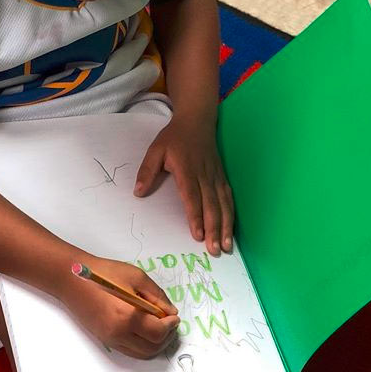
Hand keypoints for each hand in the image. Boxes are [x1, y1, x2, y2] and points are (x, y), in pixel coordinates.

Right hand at [58, 256, 179, 358]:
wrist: (73, 279)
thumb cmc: (104, 273)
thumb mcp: (137, 277)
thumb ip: (157, 296)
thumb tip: (170, 311)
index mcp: (128, 316)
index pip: (158, 332)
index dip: (171, 325)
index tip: (174, 317)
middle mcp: (119, 333)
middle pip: (152, 347)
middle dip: (166, 337)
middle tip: (170, 323)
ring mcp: (110, 339)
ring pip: (142, 354)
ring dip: (155, 344)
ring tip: (159, 328)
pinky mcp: (104, 339)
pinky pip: (130, 351)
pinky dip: (142, 345)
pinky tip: (144, 330)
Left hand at [134, 115, 233, 255]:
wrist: (197, 121)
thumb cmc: (174, 137)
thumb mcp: (155, 150)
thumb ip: (147, 171)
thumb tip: (139, 192)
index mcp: (187, 169)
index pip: (192, 197)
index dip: (196, 216)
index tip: (198, 235)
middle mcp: (205, 175)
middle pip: (211, 205)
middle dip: (214, 229)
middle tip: (214, 250)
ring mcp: (216, 177)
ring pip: (223, 204)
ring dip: (226, 226)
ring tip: (227, 246)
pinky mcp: (222, 177)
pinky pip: (229, 198)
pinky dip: (231, 215)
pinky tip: (231, 230)